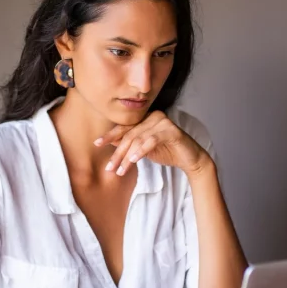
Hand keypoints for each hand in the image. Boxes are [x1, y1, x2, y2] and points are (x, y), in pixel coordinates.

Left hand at [94, 111, 211, 177]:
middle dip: (117, 153)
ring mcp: (163, 122)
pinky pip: (151, 140)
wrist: (190, 159)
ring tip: (120, 171)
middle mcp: (154, 116)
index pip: (124, 127)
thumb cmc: (167, 152)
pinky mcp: (172, 131)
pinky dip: (141, 151)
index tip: (96, 144)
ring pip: (138, 139)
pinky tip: (133, 160)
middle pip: (130, 135)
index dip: (109, 135)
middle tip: (109, 168)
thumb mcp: (144, 149)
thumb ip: (130, 143)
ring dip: (127, 157)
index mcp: (146, 118)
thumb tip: (111, 142)